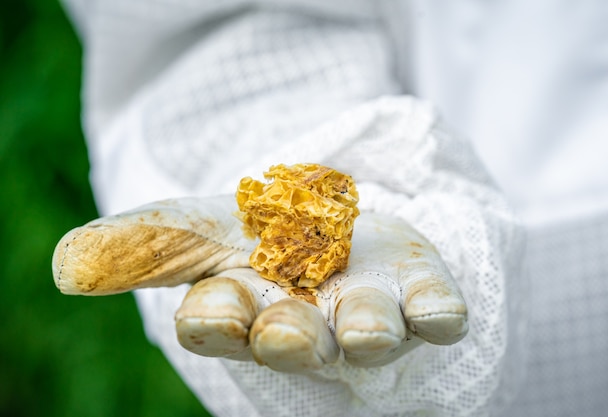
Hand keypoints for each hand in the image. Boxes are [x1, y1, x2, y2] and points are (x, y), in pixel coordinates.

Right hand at [53, 194, 467, 371]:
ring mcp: (366, 313)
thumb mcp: (199, 226)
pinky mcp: (418, 295)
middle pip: (291, 340)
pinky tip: (438, 312)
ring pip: (365, 335)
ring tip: (365, 327)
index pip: (217, 323)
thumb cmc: (258, 237)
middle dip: (286, 337)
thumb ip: (144, 242)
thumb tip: (68, 263)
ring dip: (364, 332)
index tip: (211, 311)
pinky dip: (437, 314)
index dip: (213, 320)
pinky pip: (434, 314)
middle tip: (282, 328)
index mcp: (243, 308)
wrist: (334, 227)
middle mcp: (304, 323)